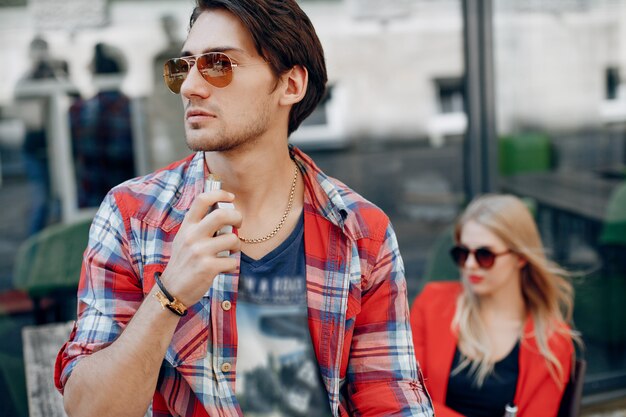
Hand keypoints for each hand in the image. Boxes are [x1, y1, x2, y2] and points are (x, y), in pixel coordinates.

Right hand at [161, 190, 241, 306]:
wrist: (171, 290)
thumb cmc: (183, 263)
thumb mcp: (184, 239)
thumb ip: (199, 226)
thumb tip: (224, 212)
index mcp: (187, 226)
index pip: (202, 200)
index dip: (219, 194)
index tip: (230, 197)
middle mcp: (192, 236)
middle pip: (222, 214)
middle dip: (237, 217)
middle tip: (239, 223)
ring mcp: (199, 252)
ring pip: (232, 239)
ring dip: (237, 245)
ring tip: (231, 251)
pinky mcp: (208, 267)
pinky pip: (232, 261)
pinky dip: (232, 265)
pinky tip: (224, 268)